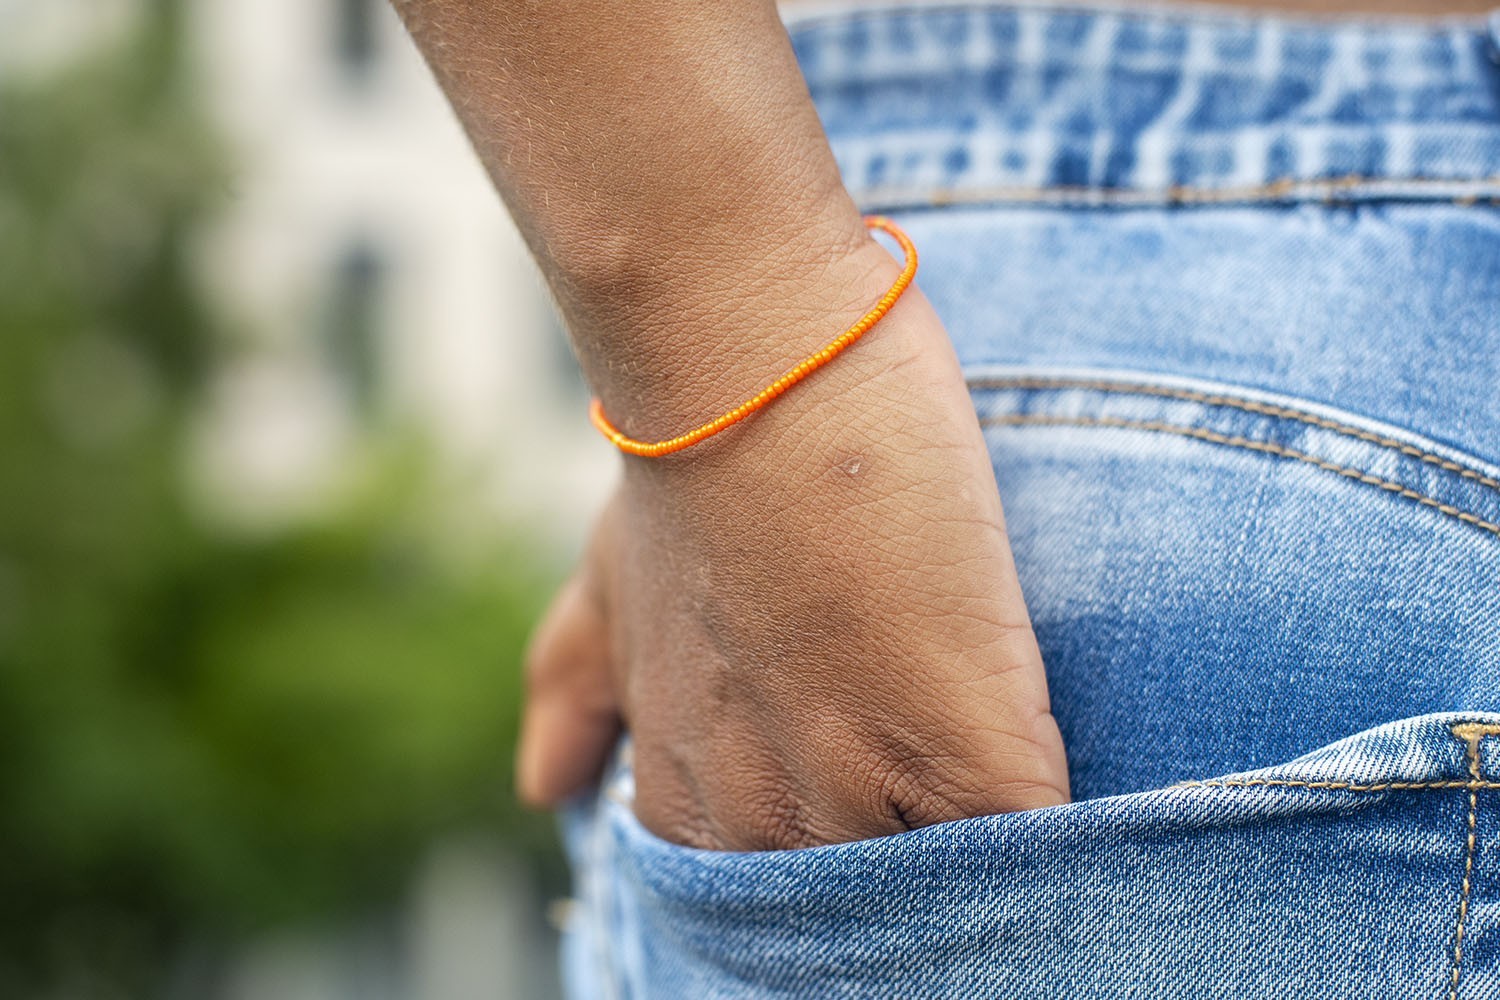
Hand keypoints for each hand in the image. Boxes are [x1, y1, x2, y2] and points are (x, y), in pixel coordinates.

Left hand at [517, 237, 1069, 849]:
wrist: (756, 361)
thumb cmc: (694, 467)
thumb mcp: (610, 586)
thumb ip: (577, 688)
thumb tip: (544, 789)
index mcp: (687, 804)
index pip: (776, 909)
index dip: (839, 862)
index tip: (878, 817)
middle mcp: (768, 829)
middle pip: (862, 925)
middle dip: (910, 873)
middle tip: (940, 806)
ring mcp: (867, 800)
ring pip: (950, 902)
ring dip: (990, 872)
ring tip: (1015, 799)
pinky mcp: (977, 762)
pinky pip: (1037, 852)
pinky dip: (1068, 842)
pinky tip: (1079, 798)